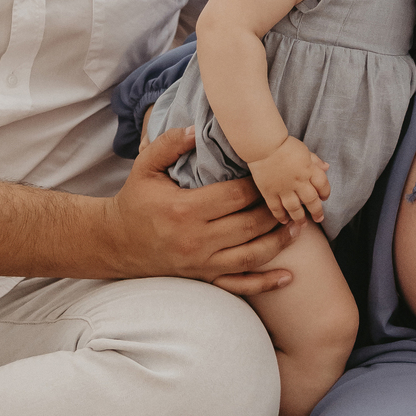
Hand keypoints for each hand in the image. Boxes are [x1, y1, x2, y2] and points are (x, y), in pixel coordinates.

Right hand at [104, 124, 300, 294]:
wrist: (116, 243)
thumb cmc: (134, 201)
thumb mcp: (144, 166)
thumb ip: (169, 144)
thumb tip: (196, 129)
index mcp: (185, 210)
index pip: (234, 196)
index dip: (258, 185)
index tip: (273, 173)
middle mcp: (196, 240)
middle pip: (249, 225)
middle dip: (275, 210)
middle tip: (294, 196)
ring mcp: (201, 263)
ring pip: (251, 255)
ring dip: (279, 241)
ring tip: (300, 226)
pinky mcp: (203, 279)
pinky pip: (239, 286)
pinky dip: (265, 283)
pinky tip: (288, 276)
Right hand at [248, 136, 331, 223]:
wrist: (263, 144)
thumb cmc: (284, 144)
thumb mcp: (304, 150)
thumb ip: (315, 160)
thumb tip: (327, 167)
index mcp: (308, 169)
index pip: (322, 185)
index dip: (325, 193)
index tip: (324, 198)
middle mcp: (299, 181)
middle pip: (311, 200)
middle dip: (317, 211)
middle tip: (318, 218)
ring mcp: (284, 188)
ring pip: (295, 208)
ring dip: (300, 218)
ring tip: (302, 224)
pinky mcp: (269, 192)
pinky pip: (276, 208)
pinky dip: (280, 216)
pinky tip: (284, 220)